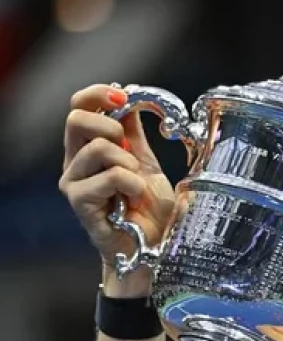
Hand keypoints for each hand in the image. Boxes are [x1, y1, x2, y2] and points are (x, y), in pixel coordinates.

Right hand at [59, 84, 175, 294]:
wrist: (151, 247)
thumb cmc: (147, 211)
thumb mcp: (147, 164)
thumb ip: (135, 136)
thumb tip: (131, 101)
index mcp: (89, 146)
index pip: (79, 105)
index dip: (99, 94)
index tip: (124, 95)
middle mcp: (74, 161)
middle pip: (76, 118)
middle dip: (111, 126)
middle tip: (129, 150)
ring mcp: (73, 181)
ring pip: (97, 147)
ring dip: (128, 163)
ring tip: (137, 184)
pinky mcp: (79, 201)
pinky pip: (108, 177)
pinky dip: (131, 184)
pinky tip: (134, 199)